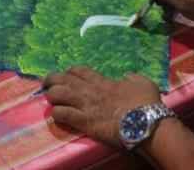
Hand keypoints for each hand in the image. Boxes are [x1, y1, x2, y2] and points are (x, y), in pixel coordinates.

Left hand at [43, 66, 162, 147]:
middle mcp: (90, 91)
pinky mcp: (85, 122)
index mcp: (103, 82)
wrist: (147, 122)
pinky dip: (56, 114)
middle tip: (47, 84)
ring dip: (51, 95)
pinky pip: (63, 114)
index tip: (66, 75)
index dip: (69, 71)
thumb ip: (131, 77)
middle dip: (52, 79)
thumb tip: (127, 77)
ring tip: (50, 99)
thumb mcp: (142, 82)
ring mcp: (86, 106)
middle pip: (63, 79)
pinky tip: (56, 115)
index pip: (79, 70)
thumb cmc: (147, 103)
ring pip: (58, 94)